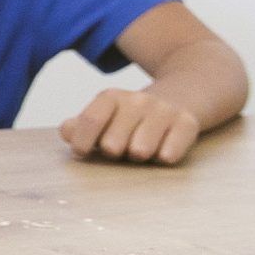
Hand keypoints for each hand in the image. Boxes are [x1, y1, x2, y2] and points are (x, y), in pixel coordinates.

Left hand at [62, 83, 201, 166]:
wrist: (180, 96)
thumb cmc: (130, 118)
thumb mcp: (103, 117)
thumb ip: (79, 127)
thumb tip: (67, 132)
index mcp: (110, 97)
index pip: (89, 122)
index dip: (82, 143)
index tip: (83, 153)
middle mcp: (137, 100)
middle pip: (112, 143)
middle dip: (113, 153)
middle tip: (120, 149)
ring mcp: (163, 110)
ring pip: (140, 151)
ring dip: (138, 157)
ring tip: (140, 150)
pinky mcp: (187, 123)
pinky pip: (169, 154)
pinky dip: (163, 158)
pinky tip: (163, 152)